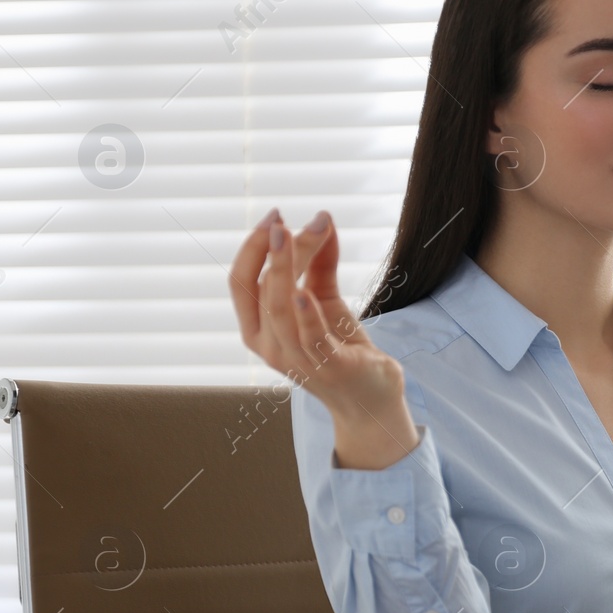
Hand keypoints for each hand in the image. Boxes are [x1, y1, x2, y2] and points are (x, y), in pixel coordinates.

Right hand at [228, 209, 418, 465]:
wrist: (372, 397)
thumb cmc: (342, 347)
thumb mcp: (326, 300)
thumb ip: (320, 262)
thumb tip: (322, 219)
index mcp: (260, 329)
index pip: (241, 283)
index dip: (252, 248)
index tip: (275, 215)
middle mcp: (270, 347)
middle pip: (259, 290)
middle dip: (268, 251)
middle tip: (281, 218)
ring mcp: (297, 360)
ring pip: (280, 310)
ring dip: (284, 269)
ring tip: (292, 235)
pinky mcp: (329, 367)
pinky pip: (311, 339)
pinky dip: (306, 315)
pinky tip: (305, 291)